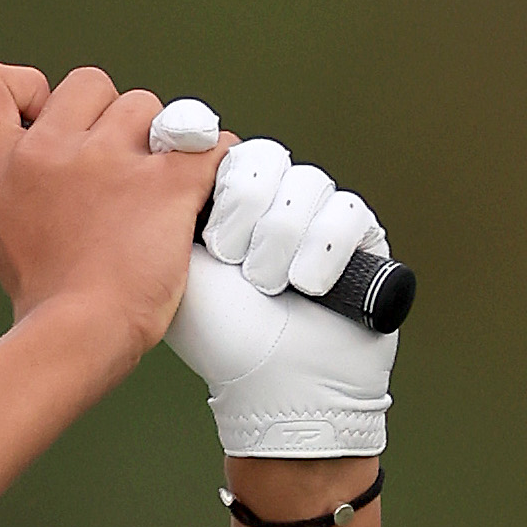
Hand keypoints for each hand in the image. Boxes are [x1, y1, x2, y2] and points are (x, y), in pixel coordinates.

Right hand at [0, 63, 218, 368]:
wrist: (82, 337)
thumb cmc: (49, 293)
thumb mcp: (1, 221)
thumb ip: (20, 172)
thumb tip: (46, 137)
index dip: (24, 86)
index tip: (46, 115)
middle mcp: (47, 151)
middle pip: (89, 83)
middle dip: (108, 118)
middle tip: (112, 174)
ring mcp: (108, 162)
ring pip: (149, 107)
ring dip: (157, 141)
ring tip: (150, 194)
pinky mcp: (165, 182)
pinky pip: (208, 140)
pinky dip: (213, 159)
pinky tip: (200, 188)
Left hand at [167, 137, 397, 456]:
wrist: (274, 386)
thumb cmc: (218, 334)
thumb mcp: (175, 262)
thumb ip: (166, 201)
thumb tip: (170, 141)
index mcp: (224, 203)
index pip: (225, 149)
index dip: (217, 177)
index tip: (207, 227)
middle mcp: (271, 203)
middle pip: (265, 157)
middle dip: (245, 211)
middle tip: (232, 259)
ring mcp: (316, 217)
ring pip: (305, 183)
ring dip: (279, 240)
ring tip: (266, 284)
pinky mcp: (359, 237)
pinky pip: (345, 211)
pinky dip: (320, 253)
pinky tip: (305, 288)